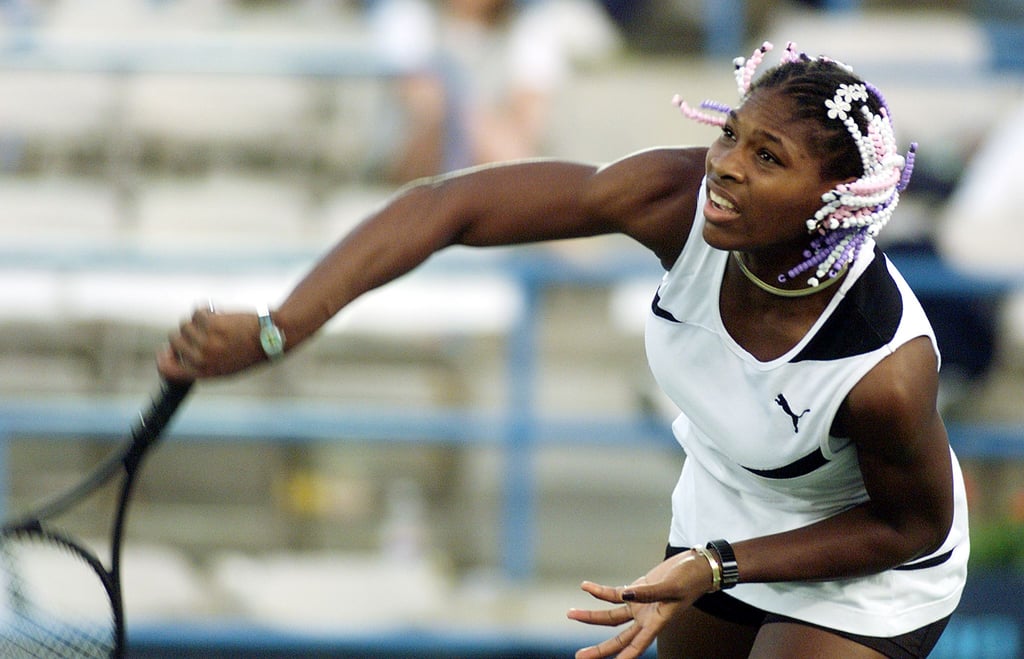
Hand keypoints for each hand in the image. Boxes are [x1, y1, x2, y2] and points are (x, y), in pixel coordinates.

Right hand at [157, 306, 263, 380]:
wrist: (271, 338)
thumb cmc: (249, 352)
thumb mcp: (225, 367)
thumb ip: (201, 363)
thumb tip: (174, 352)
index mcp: (203, 373)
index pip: (167, 369)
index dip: (163, 357)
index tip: (165, 350)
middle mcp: (201, 359)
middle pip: (174, 339)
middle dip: (185, 332)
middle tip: (201, 329)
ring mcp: (205, 341)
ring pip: (186, 323)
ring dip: (198, 320)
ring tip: (217, 324)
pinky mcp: (212, 324)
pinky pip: (198, 312)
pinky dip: (207, 310)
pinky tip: (220, 314)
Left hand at [567, 550, 712, 658]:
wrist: (697, 566)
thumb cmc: (690, 579)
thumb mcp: (670, 586)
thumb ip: (647, 592)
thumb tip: (625, 594)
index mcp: (657, 623)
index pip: (637, 647)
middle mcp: (646, 619)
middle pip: (618, 639)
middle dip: (599, 649)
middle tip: (580, 656)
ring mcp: (640, 605)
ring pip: (611, 616)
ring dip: (591, 616)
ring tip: (571, 614)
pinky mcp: (637, 590)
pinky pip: (614, 594)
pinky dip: (599, 591)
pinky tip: (586, 586)